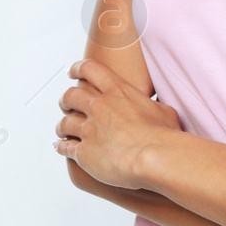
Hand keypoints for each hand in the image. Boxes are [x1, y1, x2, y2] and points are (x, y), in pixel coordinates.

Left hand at [56, 57, 180, 189]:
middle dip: (67, 100)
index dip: (78, 69)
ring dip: (62, 125)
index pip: (90, 70)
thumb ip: (153, 108)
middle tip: (67, 104)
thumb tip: (157, 109)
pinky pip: (65, 147)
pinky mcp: (83, 152)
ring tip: (62, 130)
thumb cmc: (163, 135)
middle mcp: (99, 107)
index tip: (73, 72)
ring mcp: (89, 129)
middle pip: (71, 96)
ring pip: (65, 123)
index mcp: (117, 92)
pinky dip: (61, 147)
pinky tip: (61, 148)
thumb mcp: (163, 111)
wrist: (153, 157)